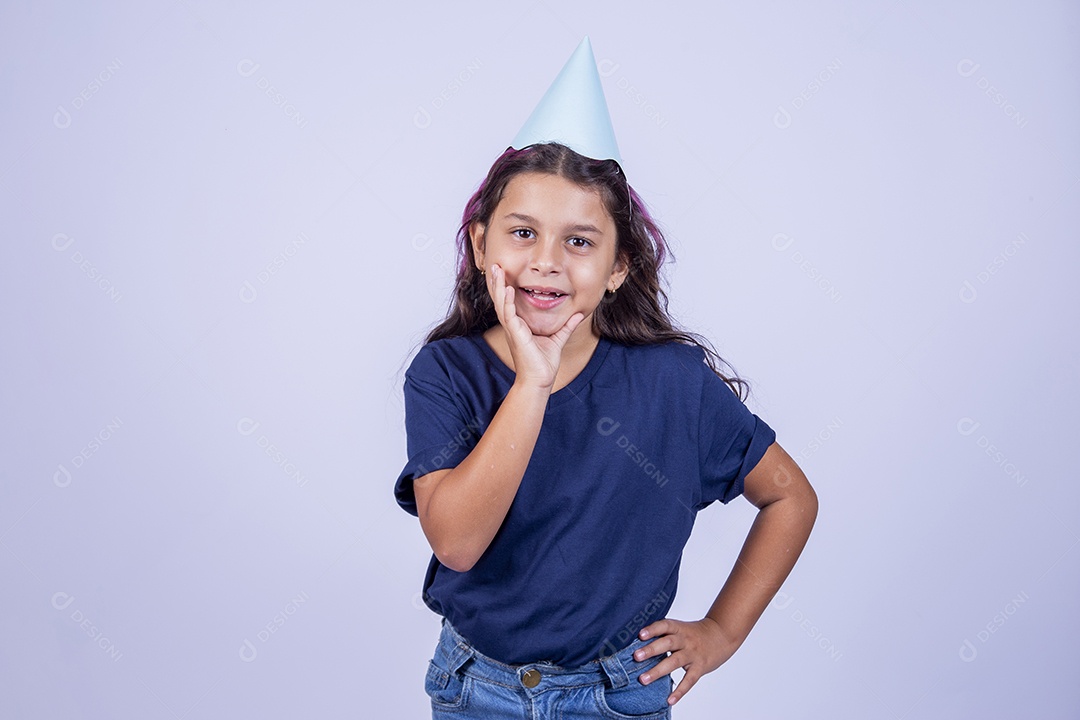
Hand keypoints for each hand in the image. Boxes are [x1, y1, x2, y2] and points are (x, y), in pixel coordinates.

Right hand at [486, 263, 583, 388]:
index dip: (505, 287)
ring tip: (496, 270)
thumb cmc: (544, 363)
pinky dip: (507, 301)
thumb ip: (566, 326)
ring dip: (498, 286)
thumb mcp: (558, 339)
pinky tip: (507, 289)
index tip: (504, 272)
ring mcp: (513, 329)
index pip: (509, 302)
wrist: (539, 380)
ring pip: (501, 303)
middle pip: (501, 299)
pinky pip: (509, 314)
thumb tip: (577, 314)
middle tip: (495, 265)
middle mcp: (513, 325)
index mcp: (519, 325)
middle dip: (497, 282)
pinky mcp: (516, 334)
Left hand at [633, 617, 738, 705]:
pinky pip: (689, 680)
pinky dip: (680, 691)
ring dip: (658, 671)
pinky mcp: (700, 667)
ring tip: (644, 679)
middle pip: (668, 643)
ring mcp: (693, 654)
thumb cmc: (694, 633)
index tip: (640, 635)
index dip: (653, 629)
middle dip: (651, 650)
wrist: (721, 635)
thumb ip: (664, 634)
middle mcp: (685, 640)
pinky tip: (670, 699)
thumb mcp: (680, 628)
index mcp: (678, 628)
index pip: (665, 626)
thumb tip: (638, 642)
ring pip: (675, 662)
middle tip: (636, 657)